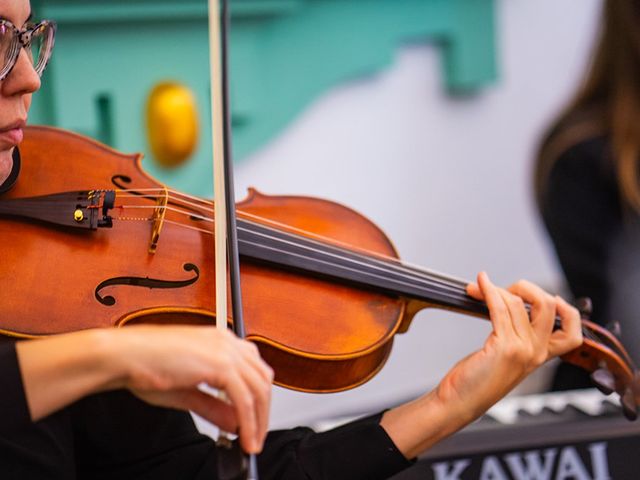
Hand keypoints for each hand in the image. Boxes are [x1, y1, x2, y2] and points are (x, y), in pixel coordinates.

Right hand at [115, 326, 272, 453]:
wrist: (123, 356)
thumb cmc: (144, 365)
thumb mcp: (186, 391)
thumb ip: (214, 406)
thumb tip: (235, 422)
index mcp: (219, 340)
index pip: (253, 368)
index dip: (258, 396)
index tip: (255, 418)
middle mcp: (226, 341)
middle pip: (262, 379)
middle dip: (263, 411)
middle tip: (256, 436)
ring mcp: (225, 351)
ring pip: (258, 389)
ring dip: (259, 420)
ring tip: (252, 443)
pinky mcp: (220, 364)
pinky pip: (244, 399)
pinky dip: (249, 422)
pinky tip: (244, 438)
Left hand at [380, 272, 581, 458]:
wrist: (458, 403)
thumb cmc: (475, 381)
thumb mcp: (504, 357)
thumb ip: (513, 335)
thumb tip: (508, 301)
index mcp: (540, 357)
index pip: (573, 333)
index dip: (567, 310)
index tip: (549, 296)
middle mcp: (536, 353)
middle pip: (548, 305)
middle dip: (525, 287)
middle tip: (503, 288)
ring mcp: (523, 350)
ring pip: (517, 303)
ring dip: (495, 288)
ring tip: (478, 287)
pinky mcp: (504, 347)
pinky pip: (499, 308)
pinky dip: (488, 291)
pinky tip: (479, 284)